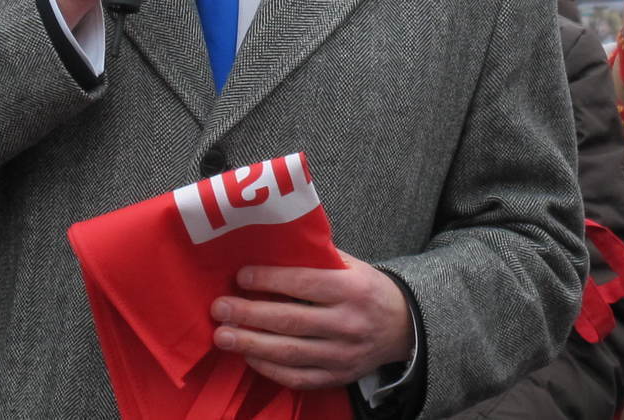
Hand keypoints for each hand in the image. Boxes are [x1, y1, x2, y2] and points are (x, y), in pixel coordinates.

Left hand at [211, 251, 414, 390]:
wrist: (403, 327)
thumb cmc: (368, 290)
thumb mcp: (352, 266)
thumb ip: (318, 259)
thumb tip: (273, 247)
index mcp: (352, 289)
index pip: (304, 283)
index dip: (269, 280)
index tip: (241, 276)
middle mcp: (347, 323)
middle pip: (290, 320)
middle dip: (250, 314)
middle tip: (220, 308)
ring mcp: (342, 355)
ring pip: (289, 352)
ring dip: (250, 344)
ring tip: (222, 335)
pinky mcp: (336, 377)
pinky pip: (296, 377)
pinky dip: (268, 368)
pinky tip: (248, 356)